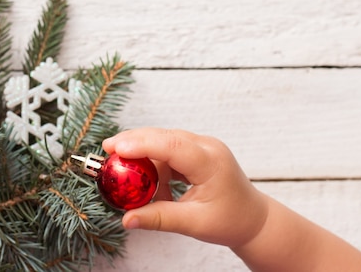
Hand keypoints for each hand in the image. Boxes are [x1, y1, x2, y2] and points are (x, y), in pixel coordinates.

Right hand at [102, 128, 268, 247]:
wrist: (253, 219)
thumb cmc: (229, 221)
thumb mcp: (193, 224)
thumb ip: (159, 218)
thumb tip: (126, 220)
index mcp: (210, 162)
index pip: (172, 145)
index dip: (142, 143)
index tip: (115, 148)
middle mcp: (206, 147)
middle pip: (163, 136)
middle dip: (133, 141)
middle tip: (107, 151)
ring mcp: (202, 146)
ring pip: (163, 141)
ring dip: (143, 156)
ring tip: (130, 180)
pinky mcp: (195, 151)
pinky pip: (168, 149)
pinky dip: (154, 163)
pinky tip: (150, 184)